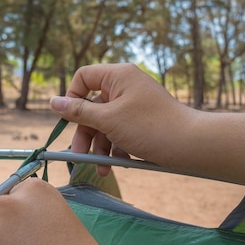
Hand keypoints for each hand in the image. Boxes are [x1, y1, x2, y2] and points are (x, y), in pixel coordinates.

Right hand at [50, 63, 198, 174]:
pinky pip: (120, 133)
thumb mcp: (108, 120)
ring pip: (105, 124)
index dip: (72, 98)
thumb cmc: (149, 127)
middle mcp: (125, 86)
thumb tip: (54, 102)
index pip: (83, 78)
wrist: (190, 145)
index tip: (70, 120)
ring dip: (99, 147)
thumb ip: (79, 112)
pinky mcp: (141, 123)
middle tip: (79, 155)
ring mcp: (134, 106)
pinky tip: (116, 165)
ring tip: (102, 168)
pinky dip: (116, 149)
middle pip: (92, 107)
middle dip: (85, 133)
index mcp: (118, 76)